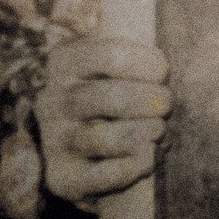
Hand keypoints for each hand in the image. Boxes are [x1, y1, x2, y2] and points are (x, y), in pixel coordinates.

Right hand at [34, 36, 171, 208]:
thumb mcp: (113, 62)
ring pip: (106, 139)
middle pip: (112, 98)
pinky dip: (137, 165)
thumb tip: (155, 39)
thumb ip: (131, 43)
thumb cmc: (113, 94)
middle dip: (153, 101)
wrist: (85, 153)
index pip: (112, 56)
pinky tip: (149, 157)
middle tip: (166, 105)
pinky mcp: (65, 179)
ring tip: (158, 130)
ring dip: (146, 133)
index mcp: (65, 63)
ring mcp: (55, 141)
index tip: (162, 73)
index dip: (149, 64)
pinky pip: (107, 174)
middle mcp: (52, 101)